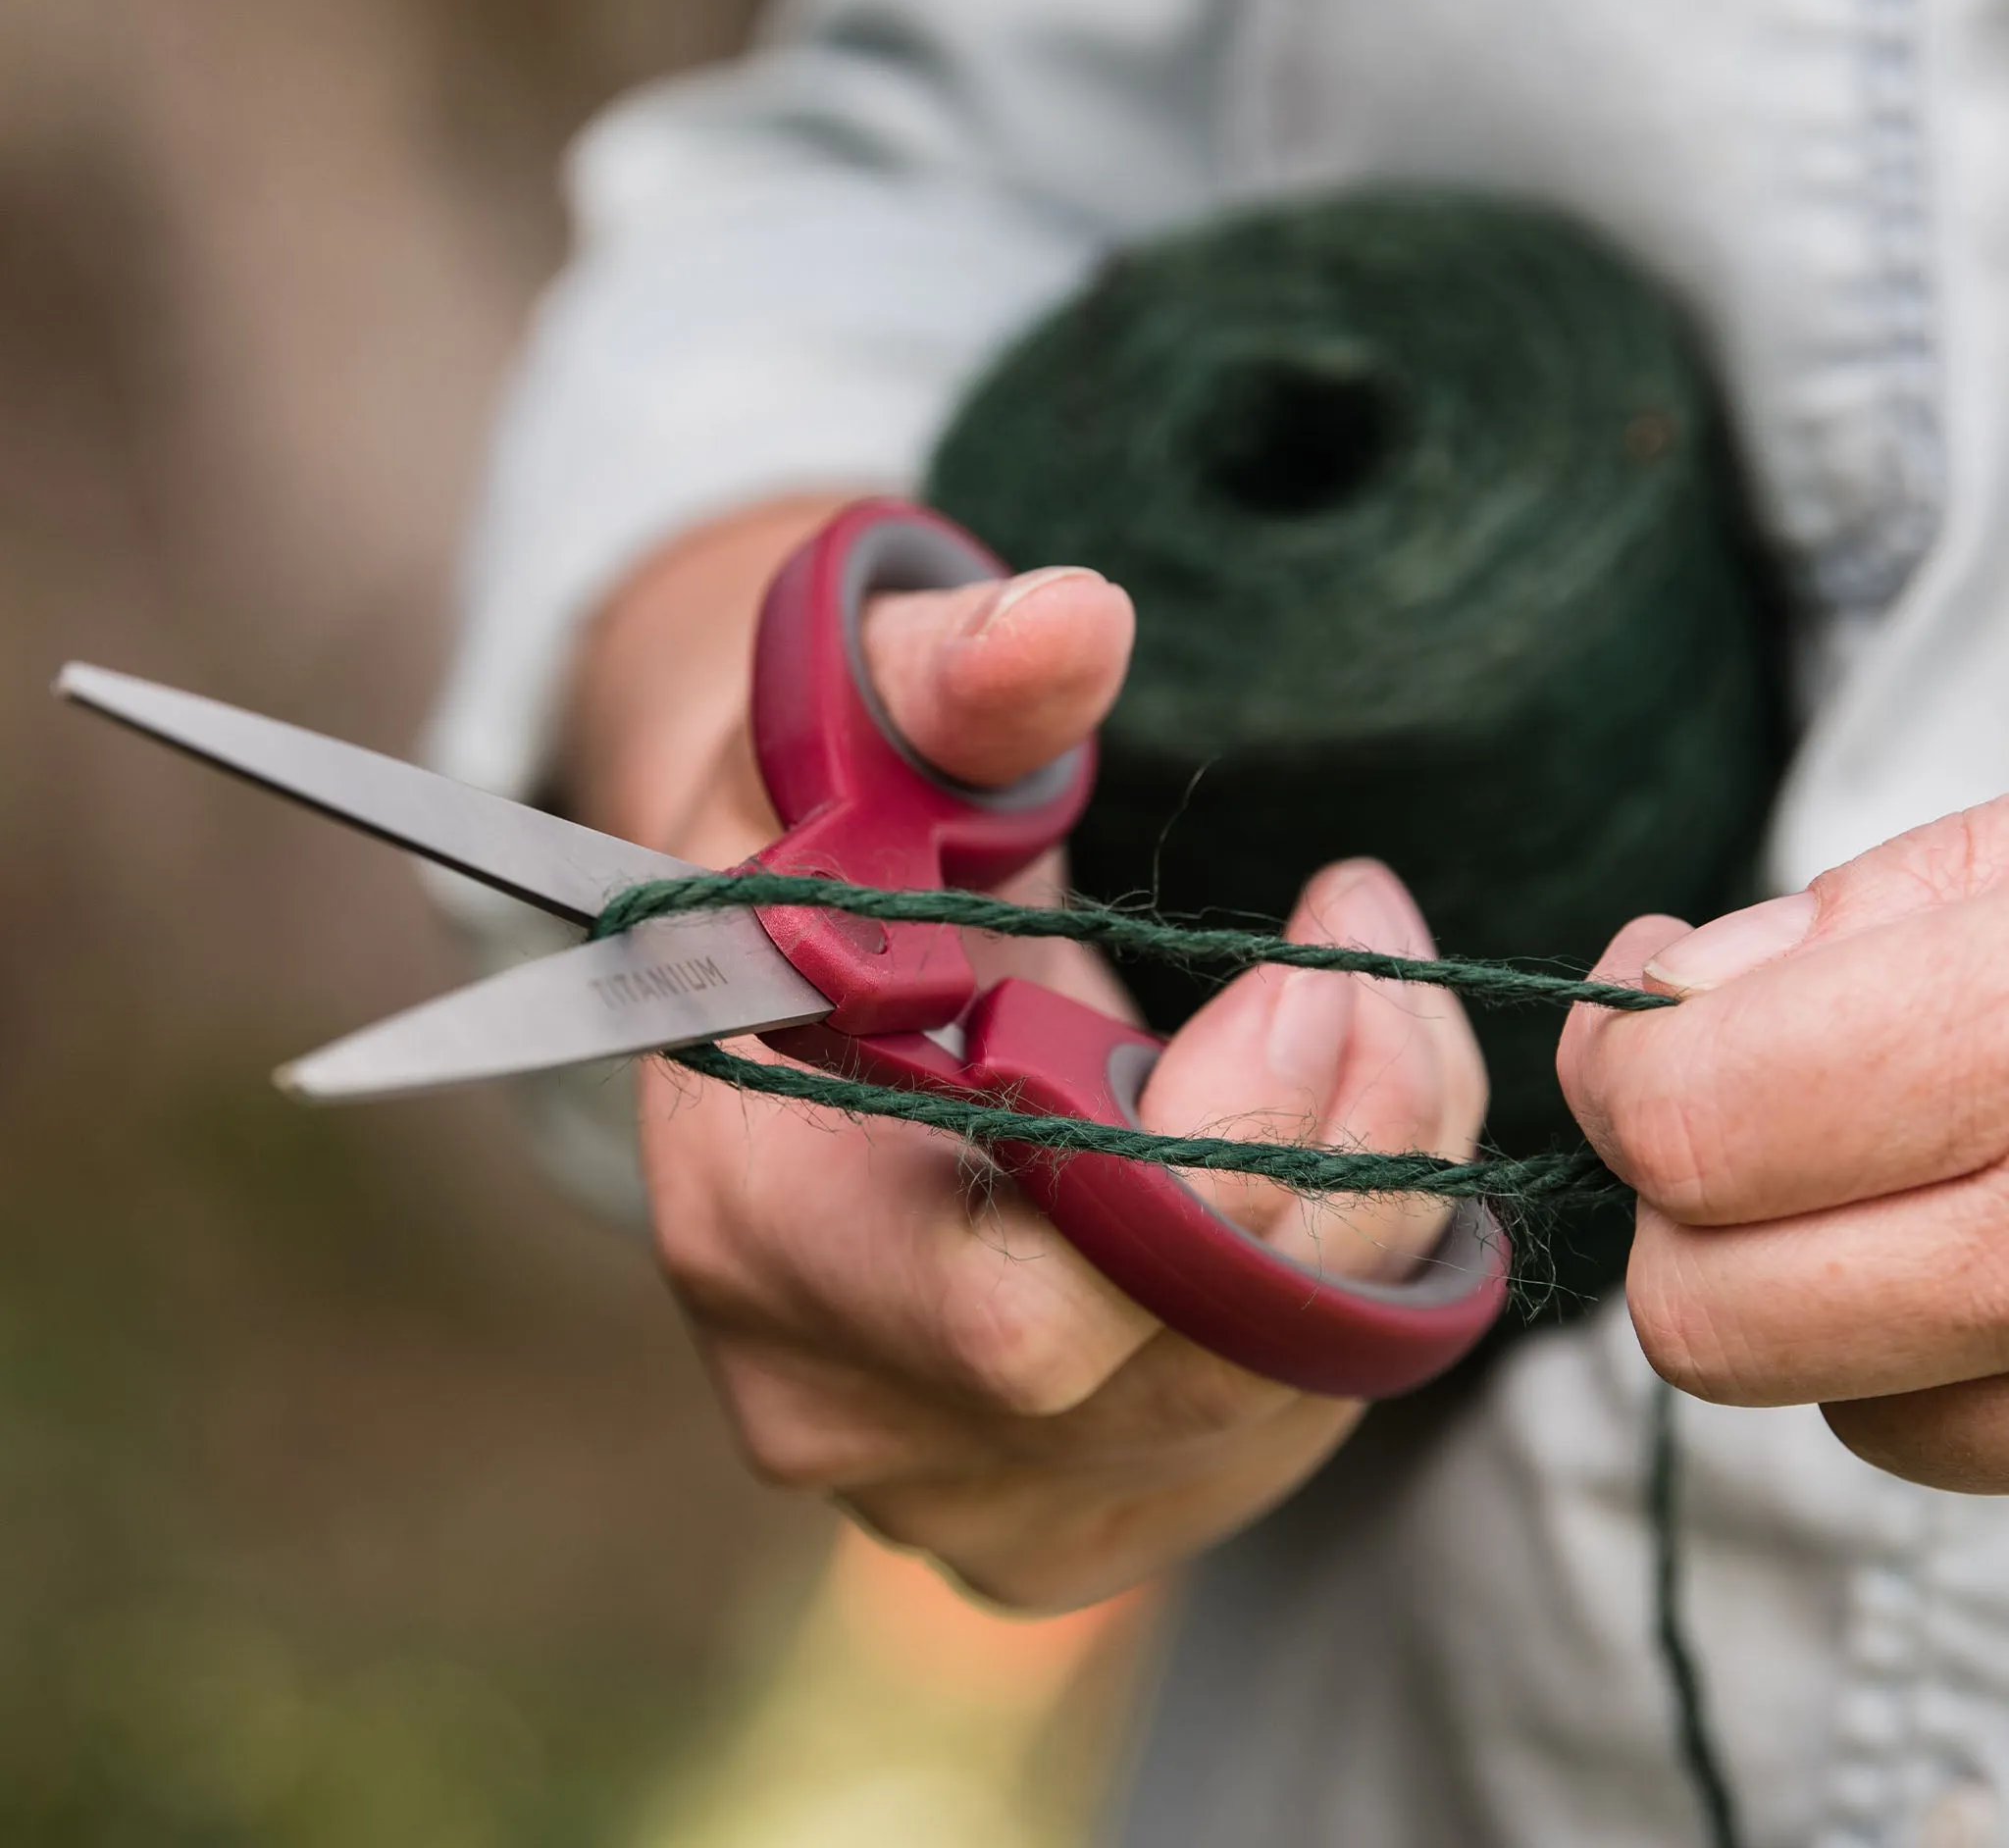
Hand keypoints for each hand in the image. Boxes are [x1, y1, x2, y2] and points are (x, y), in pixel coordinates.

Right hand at [566, 494, 1485, 1608]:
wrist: (799, 998)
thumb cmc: (826, 848)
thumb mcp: (859, 727)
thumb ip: (951, 672)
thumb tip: (1071, 623)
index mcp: (763, 1221)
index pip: (1020, 1310)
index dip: (1212, 1155)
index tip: (1304, 968)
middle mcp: (849, 1404)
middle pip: (1190, 1361)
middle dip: (1341, 1140)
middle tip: (1362, 953)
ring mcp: (961, 1492)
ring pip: (1270, 1399)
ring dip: (1374, 1186)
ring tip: (1351, 1005)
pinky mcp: (1067, 1519)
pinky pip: (1281, 1425)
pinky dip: (1345, 1277)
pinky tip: (1307, 1136)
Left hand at [1560, 797, 2008, 1491]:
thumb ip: (1847, 926)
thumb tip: (1668, 997)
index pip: (1710, 1128)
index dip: (1620, 1078)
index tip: (1633, 1029)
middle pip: (1730, 1320)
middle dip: (1677, 1215)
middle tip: (1726, 1108)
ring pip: (1851, 1415)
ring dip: (1804, 1301)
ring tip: (1884, 1169)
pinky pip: (1972, 1449)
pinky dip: (1923, 1367)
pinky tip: (1977, 1246)